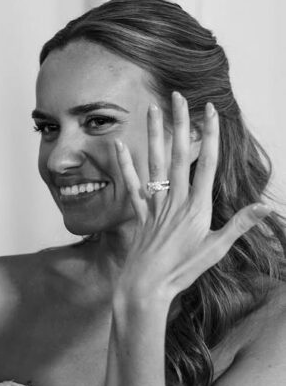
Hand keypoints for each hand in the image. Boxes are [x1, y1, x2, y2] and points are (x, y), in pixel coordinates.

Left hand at [115, 92, 268, 300]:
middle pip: (179, 155)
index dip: (210, 135)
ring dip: (154, 135)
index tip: (210, 110)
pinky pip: (132, 186)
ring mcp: (156, 206)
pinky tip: (119, 146)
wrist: (147, 289)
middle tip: (177, 96)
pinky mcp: (140, 215)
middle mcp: (175, 201)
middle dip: (180, 124)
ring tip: (152, 108)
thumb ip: (240, 225)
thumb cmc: (183, 272)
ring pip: (155, 164)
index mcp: (197, 207)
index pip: (206, 163)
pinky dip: (126, 166)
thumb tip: (266, 207)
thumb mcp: (216, 249)